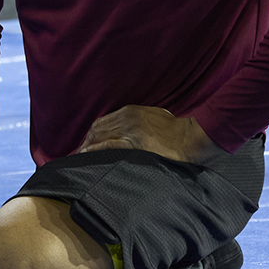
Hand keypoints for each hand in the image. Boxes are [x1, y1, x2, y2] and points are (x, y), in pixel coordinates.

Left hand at [76, 105, 222, 166]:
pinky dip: (95, 150)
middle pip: (98, 128)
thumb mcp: (154, 116)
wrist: (189, 137)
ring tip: (80, 157)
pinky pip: (108, 145)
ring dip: (88, 146)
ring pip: (100, 136)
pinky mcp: (134, 143)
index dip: (92, 134)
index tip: (86, 144)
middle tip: (80, 154)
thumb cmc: (175, 129)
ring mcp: (129, 130)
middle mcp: (126, 118)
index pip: (103, 121)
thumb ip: (138, 120)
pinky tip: (87, 155)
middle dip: (86, 141)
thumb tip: (128, 128)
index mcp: (130, 111)